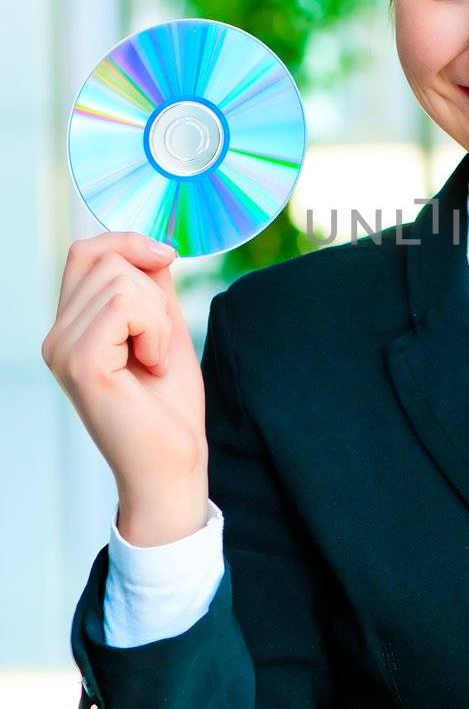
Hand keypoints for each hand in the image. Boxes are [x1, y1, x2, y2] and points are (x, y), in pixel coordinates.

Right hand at [41, 233, 208, 542]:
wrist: (171, 466)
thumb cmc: (168, 407)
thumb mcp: (165, 329)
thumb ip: (152, 288)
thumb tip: (152, 246)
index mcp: (71, 327)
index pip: (86, 252)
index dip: (129, 241)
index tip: (167, 257)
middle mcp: (57, 337)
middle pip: (105, 258)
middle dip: (152, 290)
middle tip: (158, 342)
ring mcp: (62, 349)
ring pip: (118, 280)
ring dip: (157, 315)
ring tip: (154, 358)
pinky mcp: (79, 362)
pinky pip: (124, 306)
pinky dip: (153, 328)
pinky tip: (151, 365)